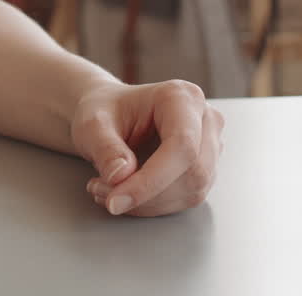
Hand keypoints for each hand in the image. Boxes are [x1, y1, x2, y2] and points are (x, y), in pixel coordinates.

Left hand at [70, 80, 223, 216]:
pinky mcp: (204, 168)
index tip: (116, 200)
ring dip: (147, 203)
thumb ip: (105, 148)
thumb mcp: (92, 124)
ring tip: (107, 190)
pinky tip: (126, 192)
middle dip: (146, 194)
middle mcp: (204, 119)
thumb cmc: (105, 111)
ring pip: (192, 190)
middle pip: (193, 172)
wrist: (109, 114)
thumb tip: (121, 177)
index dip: (151, 180)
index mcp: (181, 97)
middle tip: (101, 191)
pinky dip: (152, 204)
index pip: (182, 146)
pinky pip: (186, 198)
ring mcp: (209, 145)